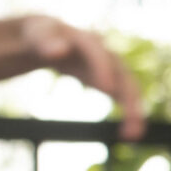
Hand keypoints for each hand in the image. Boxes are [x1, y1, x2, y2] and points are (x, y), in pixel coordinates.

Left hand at [18, 15, 146, 137]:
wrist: (49, 37)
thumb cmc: (39, 36)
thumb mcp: (36, 36)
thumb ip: (44, 42)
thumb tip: (58, 51)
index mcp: (85, 39)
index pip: (98, 53)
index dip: (103, 69)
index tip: (108, 89)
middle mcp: (103, 52)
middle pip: (121, 73)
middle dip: (128, 95)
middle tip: (132, 118)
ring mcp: (109, 66)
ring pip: (127, 87)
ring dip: (134, 109)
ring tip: (134, 134)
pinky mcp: (109, 79)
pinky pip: (123, 96)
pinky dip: (129, 113)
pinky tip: (129, 133)